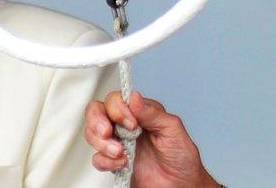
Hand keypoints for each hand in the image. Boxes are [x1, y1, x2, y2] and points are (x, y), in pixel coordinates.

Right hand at [84, 91, 218, 187]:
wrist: (181, 185)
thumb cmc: (182, 157)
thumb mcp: (172, 129)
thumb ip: (152, 113)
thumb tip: (134, 97)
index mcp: (142, 113)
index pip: (118, 100)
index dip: (117, 108)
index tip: (130, 123)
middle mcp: (128, 126)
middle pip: (98, 111)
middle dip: (97, 121)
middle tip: (108, 132)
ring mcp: (120, 144)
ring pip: (93, 134)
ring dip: (101, 143)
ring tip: (120, 152)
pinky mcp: (115, 163)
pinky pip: (97, 159)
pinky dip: (105, 161)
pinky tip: (122, 163)